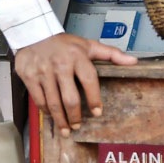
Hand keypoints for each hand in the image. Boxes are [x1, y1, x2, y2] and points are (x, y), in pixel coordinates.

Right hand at [16, 32, 137, 136]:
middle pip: (70, 97)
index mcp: (77, 56)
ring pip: (53, 102)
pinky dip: (46, 111)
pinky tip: (52, 116)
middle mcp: (60, 64)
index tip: (98, 112)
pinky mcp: (30, 77)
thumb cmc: (64, 43)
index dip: (95, 98)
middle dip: (75, 115)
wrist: (34, 33)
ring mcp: (44, 72)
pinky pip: (39, 100)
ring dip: (60, 119)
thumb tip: (133, 61)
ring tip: (66, 129)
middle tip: (78, 125)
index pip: (89, 80)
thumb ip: (111, 54)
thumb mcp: (88, 45)